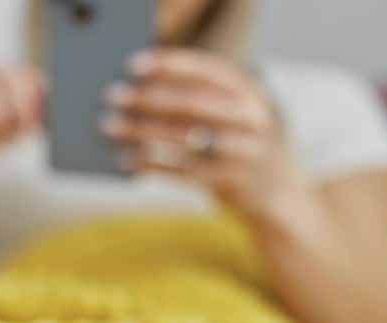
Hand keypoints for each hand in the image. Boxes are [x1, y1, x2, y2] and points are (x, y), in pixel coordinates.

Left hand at [103, 48, 297, 215]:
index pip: (206, 71)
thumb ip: (200, 100)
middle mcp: (250, 118)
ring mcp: (242, 151)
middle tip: (113, 97)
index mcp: (249, 92)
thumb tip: (138, 91)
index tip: (133, 66)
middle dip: (148, 98)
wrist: (276, 191)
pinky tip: (126, 160)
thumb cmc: (236, 143)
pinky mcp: (228, 181)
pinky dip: (151, 165)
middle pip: (191, 103)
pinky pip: (181, 172)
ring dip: (142, 131)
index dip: (169, 65)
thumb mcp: (232, 114)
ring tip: (110, 126)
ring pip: (183, 137)